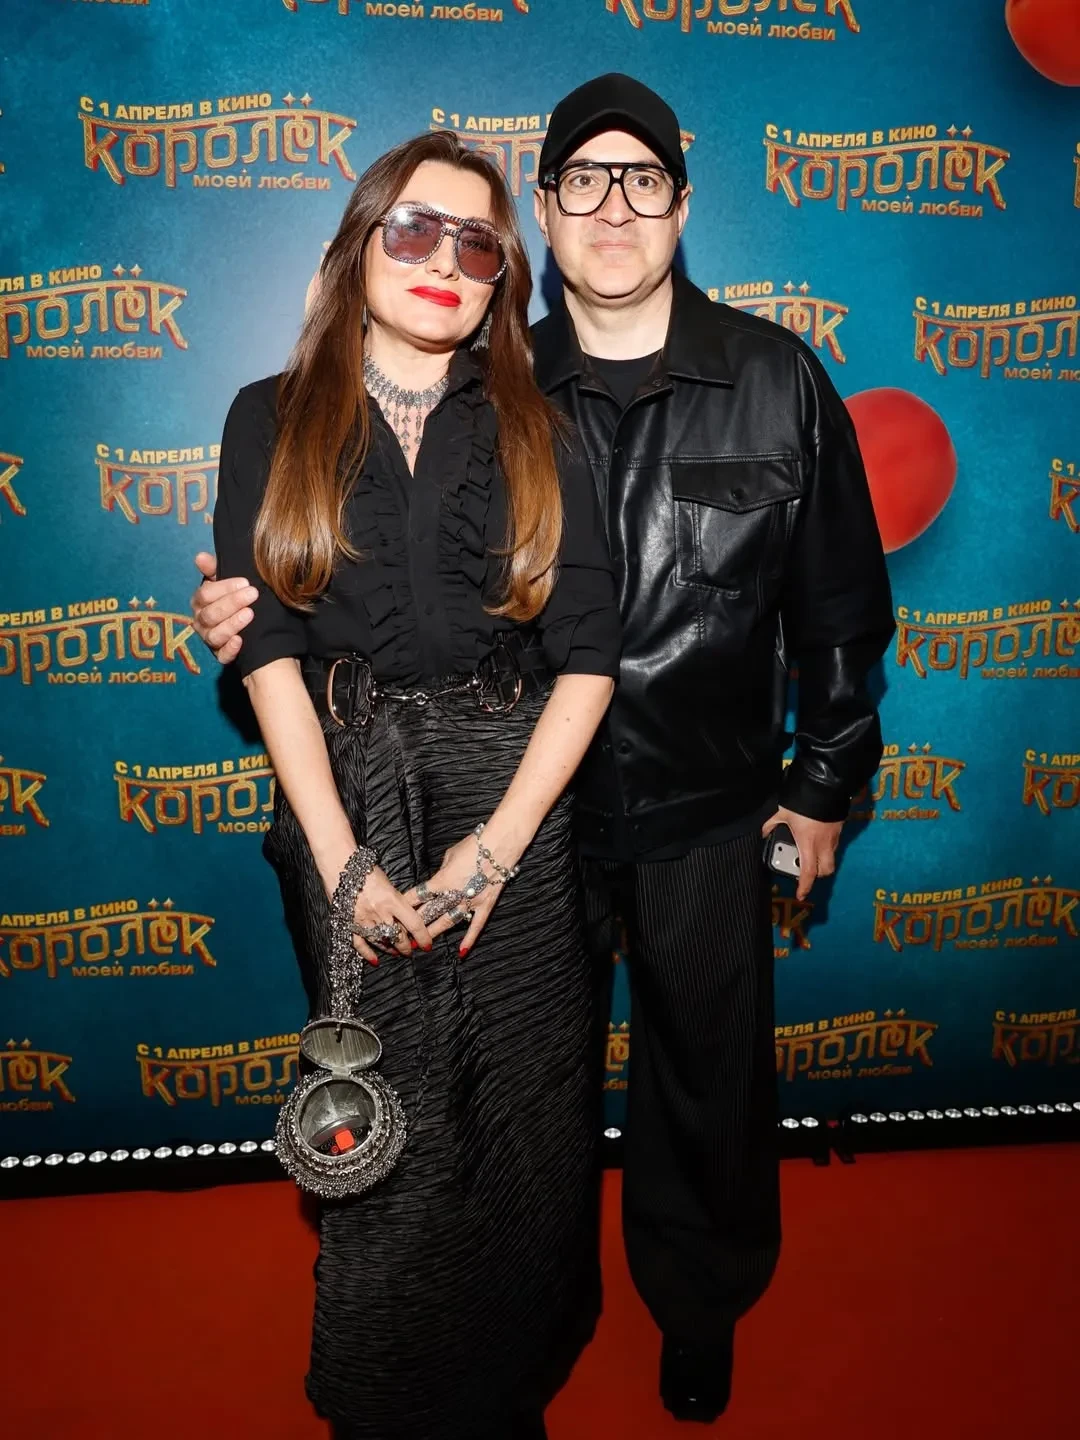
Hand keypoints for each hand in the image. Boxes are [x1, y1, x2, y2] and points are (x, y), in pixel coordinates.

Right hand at [191, 551, 257, 664]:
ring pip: (214, 635)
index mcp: (200, 602)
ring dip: (232, 624)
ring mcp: (210, 640)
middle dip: (232, 603)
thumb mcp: (225, 581)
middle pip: (210, 615)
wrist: (251, 624)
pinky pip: (222, 656)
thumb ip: (213, 568)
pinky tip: (240, 641)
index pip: (205, 595)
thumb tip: (200, 557)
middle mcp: (201, 622)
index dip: (224, 588)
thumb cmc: (234, 598)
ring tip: (250, 614)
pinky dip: (230, 650)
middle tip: (253, 594)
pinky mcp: (221, 655)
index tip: (245, 582)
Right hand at [348, 865, 433, 965]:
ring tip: (397, 952)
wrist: (339, 864)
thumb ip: (396, 901)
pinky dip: (367, 953)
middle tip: (411, 949)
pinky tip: (375, 960)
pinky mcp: (348, 923)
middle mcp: (379, 912)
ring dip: (391, 949)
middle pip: (398, 937)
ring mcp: (363, 920)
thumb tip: (405, 915)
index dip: (423, 937)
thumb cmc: (365, 869)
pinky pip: (359, 944)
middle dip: (407, 946)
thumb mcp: (388, 883)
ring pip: (381, 942)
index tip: (427, 945)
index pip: (414, 924)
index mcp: (392, 900)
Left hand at [403, 831, 513, 957]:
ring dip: (434, 933)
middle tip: (403, 934)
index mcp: (441, 880)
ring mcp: (470, 901)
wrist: (498, 844)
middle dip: (415, 924)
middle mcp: (453, 894)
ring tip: (421, 945)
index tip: (396, 913)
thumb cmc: (474, 845)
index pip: (417, 895)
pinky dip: (469, 939)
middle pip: (429, 912)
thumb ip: (441, 871)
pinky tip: (461, 952)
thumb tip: (438, 878)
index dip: (405, 905)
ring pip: (447, 922)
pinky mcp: (485, 905)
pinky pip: (476, 925)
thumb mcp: (449, 855)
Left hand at [762, 806, 842, 900]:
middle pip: (826, 871)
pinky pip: (834, 845)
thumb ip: (770, 824)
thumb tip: (762, 832)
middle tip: (806, 872)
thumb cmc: (802, 802)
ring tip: (810, 853)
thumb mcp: (782, 812)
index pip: (808, 873)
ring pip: (831, 858)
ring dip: (822, 861)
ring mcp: (834, 837)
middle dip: (817, 875)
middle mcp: (824, 845)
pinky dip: (827, 847)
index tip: (801, 895)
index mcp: (808, 844)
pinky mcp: (840, 828)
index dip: (804, 886)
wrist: (825, 786)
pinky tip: (817, 838)